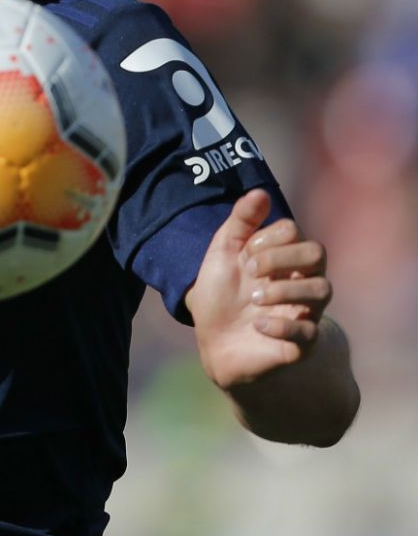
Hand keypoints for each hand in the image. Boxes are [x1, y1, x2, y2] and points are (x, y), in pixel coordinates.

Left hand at [186, 189, 333, 390]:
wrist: (212, 340)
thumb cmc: (221, 294)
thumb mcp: (222, 254)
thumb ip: (240, 222)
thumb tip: (260, 192)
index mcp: (284, 257)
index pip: (295, 232)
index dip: (267, 238)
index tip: (243, 254)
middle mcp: (301, 280)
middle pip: (317, 253)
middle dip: (281, 257)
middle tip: (250, 272)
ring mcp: (305, 311)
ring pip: (323, 290)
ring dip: (284, 290)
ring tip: (254, 299)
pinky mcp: (301, 343)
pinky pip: (309, 332)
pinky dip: (282, 325)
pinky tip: (258, 323)